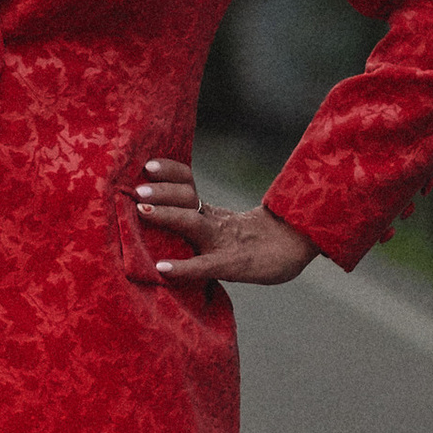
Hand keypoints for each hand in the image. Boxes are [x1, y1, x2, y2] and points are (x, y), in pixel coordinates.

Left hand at [131, 163, 316, 287]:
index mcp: (210, 211)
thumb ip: (197, 220)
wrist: (295, 246)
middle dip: (162, 191)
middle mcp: (213, 222)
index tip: (148, 164)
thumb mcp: (223, 224)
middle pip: (187, 198)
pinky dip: (183, 267)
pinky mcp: (231, 265)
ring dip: (167, 215)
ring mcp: (222, 242)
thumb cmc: (254, 239)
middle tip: (137, 188)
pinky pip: (204, 266)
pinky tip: (162, 268)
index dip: (169, 172)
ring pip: (192, 224)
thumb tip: (156, 214)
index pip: (187, 183)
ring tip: (142, 210)